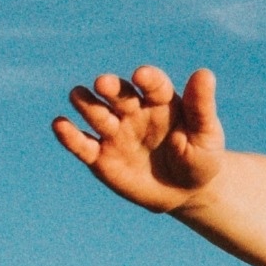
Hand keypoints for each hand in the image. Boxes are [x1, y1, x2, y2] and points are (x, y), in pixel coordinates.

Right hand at [53, 62, 227, 209]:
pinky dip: (68, 135)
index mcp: (160, 100)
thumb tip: (204, 73)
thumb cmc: (200, 158)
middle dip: (110, 87)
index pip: (152, 84)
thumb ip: (201, 106)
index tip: (142, 76)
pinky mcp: (100, 157)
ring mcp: (114, 132)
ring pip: (95, 112)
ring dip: (86, 103)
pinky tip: (59, 125)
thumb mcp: (206, 135)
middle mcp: (132, 111)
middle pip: (117, 93)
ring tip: (79, 96)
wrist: (184, 192)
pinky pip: (81, 144)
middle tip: (104, 84)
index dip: (147, 79)